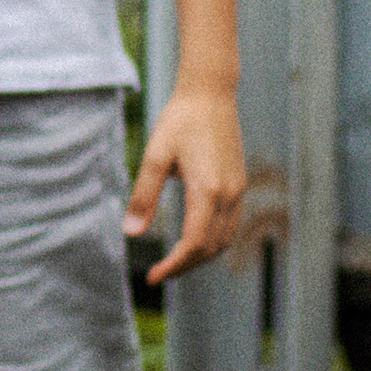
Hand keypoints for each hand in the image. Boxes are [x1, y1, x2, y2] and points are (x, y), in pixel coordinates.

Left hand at [124, 80, 246, 282]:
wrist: (210, 93)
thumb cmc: (180, 120)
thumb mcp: (155, 157)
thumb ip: (143, 196)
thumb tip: (131, 233)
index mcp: (208, 191)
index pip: (194, 244)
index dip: (173, 266)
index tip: (152, 276)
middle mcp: (229, 195)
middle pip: (211, 248)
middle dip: (185, 266)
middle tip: (159, 272)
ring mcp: (238, 190)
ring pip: (224, 240)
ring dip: (200, 256)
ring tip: (174, 261)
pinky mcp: (239, 184)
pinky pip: (230, 225)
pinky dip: (212, 240)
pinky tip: (193, 239)